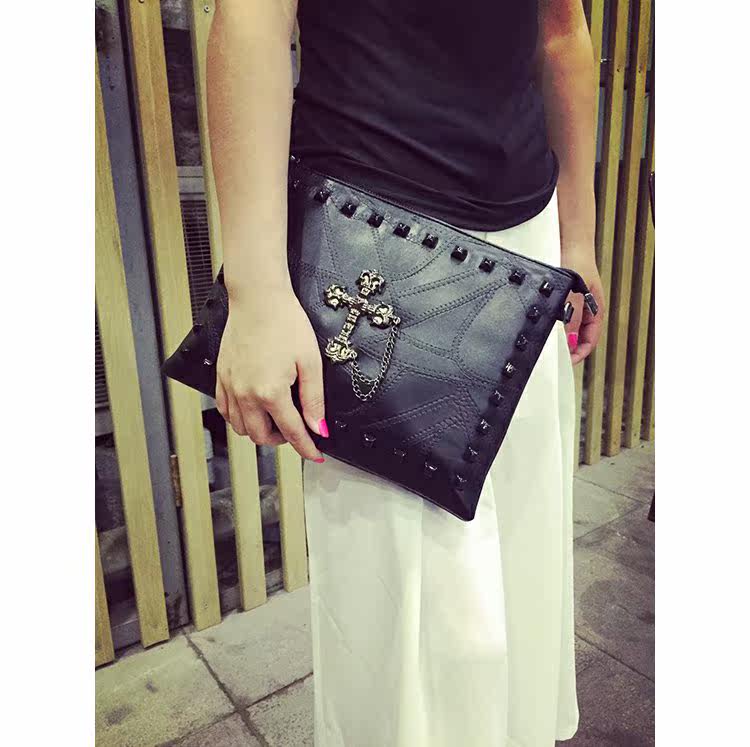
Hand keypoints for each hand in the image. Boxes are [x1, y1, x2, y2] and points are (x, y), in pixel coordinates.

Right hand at [215, 287, 326, 461]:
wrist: (258, 298)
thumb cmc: (285, 323)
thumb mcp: (310, 362)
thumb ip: (314, 400)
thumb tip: (318, 427)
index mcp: (271, 392)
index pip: (292, 432)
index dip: (306, 448)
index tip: (315, 455)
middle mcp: (246, 394)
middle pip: (261, 437)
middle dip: (282, 439)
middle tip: (297, 428)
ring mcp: (230, 386)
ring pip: (240, 428)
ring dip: (259, 430)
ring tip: (276, 417)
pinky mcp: (221, 376)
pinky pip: (225, 410)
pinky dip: (239, 417)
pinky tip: (253, 407)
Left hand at [561, 245, 605, 364]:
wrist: (571, 246)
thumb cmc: (578, 265)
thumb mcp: (575, 294)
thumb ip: (572, 317)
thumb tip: (568, 340)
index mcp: (596, 312)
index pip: (590, 341)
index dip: (579, 354)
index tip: (567, 362)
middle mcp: (587, 311)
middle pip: (579, 338)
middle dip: (569, 349)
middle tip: (555, 357)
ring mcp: (577, 306)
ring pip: (570, 330)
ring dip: (561, 338)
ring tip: (550, 345)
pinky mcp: (566, 300)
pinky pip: (562, 319)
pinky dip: (556, 325)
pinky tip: (547, 327)